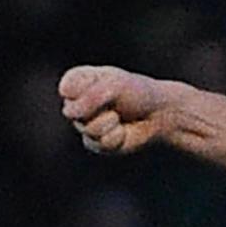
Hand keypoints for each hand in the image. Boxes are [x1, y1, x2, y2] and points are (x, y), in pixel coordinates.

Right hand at [58, 64, 172, 155]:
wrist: (158, 115)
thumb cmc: (137, 93)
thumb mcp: (114, 85)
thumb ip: (89, 96)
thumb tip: (70, 114)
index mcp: (78, 82)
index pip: (66, 89)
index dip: (86, 91)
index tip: (105, 85)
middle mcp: (77, 103)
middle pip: (73, 112)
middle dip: (99, 108)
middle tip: (116, 104)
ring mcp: (85, 124)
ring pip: (87, 129)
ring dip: (110, 123)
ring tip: (120, 117)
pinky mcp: (95, 144)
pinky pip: (99, 143)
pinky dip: (116, 137)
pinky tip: (123, 132)